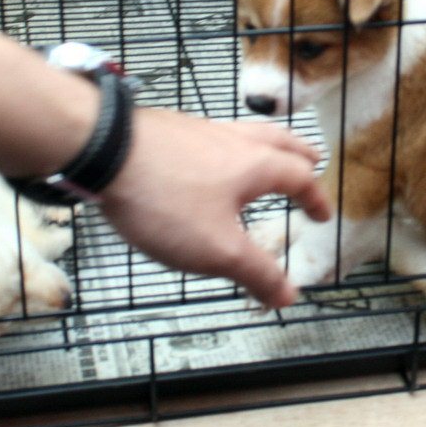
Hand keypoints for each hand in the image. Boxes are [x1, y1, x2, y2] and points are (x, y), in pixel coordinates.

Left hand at [98, 109, 331, 307]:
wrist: (104, 151)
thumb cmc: (163, 198)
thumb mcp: (217, 249)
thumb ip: (256, 272)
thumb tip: (288, 295)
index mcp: (255, 166)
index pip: (300, 178)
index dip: (315, 198)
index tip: (321, 214)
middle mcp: (232, 140)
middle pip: (278, 141)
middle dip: (298, 155)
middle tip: (310, 162)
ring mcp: (198, 131)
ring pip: (244, 134)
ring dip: (263, 147)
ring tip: (262, 160)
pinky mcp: (168, 131)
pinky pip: (209, 137)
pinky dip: (224, 148)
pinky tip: (205, 162)